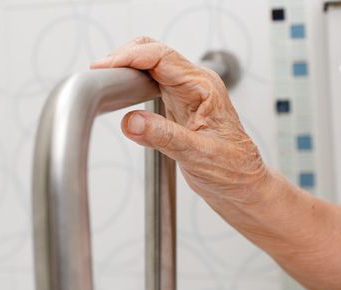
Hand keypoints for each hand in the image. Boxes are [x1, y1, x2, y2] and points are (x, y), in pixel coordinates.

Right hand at [91, 37, 269, 205]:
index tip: (105, 66)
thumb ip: (164, 136)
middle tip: (99, 73)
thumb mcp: (198, 155)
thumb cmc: (234, 169)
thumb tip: (131, 121)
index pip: (161, 58)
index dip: (130, 57)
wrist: (242, 185)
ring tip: (103, 81)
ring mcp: (184, 95)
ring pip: (149, 68)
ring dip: (126, 70)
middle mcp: (194, 85)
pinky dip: (130, 85)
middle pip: (153, 54)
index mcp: (203, 87)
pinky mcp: (176, 107)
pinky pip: (149, 86)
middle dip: (124, 57)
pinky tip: (119, 95)